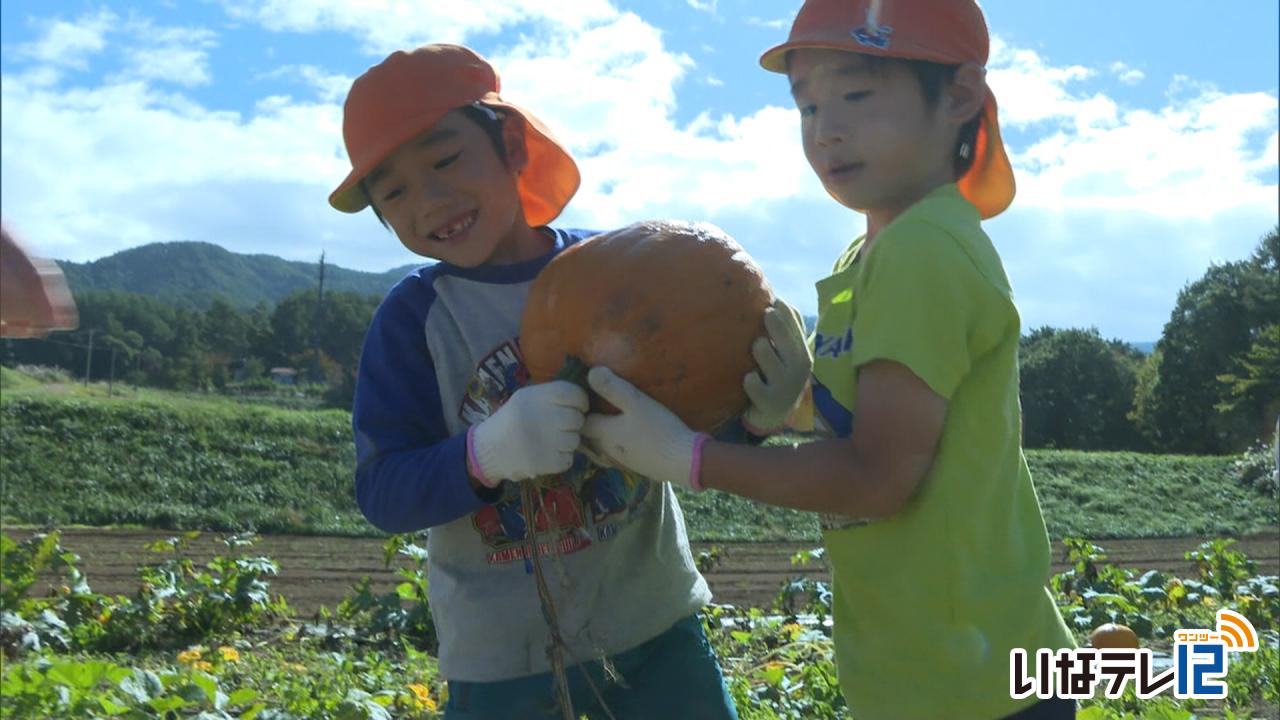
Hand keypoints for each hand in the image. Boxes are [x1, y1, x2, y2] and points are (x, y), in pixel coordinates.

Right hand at [467, 380, 588, 486]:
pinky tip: (546, 454)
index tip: (576, 407)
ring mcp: (547, 441)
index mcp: (537, 397)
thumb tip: (582, 398)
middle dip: (573, 423)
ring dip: (567, 442)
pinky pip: (568, 459)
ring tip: (551, 441)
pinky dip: (561, 458)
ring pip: (575, 440)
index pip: (575, 394)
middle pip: (578, 419)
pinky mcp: (548, 462)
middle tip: (560, 427)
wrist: (489, 450)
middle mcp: (544, 416)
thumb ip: (551, 395)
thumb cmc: (511, 421)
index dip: (580, 401)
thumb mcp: (526, 398)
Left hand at [582, 367, 707, 490]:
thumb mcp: (637, 403)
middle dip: (582, 427)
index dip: (577, 411)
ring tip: (596, 428)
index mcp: (604, 434)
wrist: (683, 462)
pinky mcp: (632, 468)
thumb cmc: (660, 430)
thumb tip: (591, 372)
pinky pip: (611, 459)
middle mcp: (606, 450)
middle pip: (585, 440)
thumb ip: (613, 388)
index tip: (580, 401)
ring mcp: (619, 462)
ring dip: (592, 441)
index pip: (581, 423)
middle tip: (585, 412)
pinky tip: (617, 444)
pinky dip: (607, 450)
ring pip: (596, 452)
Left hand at [743, 298, 811, 434]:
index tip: (775, 301)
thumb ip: (787, 330)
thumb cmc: (778, 375)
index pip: (797, 327)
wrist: (775, 415)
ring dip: (761, 348)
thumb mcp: (788, 355)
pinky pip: (753, 384)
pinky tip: (748, 378)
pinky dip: (750, 380)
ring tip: (757, 346)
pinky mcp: (768, 402)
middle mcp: (797, 370)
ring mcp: (783, 386)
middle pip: (786, 339)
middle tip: (765, 313)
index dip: (786, 312)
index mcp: (802, 354)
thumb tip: (777, 297)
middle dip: (776, 324)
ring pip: (767, 356)